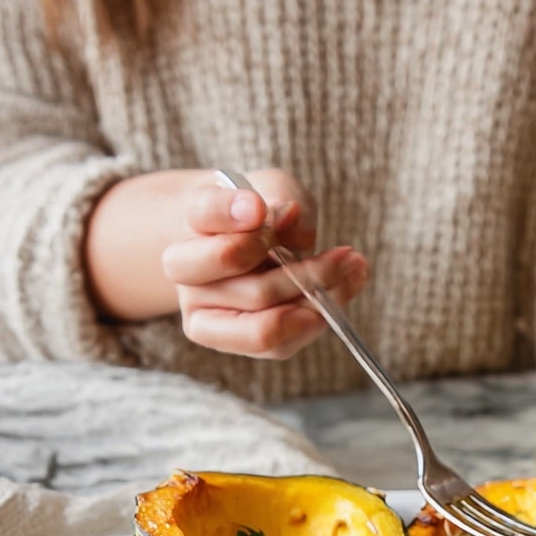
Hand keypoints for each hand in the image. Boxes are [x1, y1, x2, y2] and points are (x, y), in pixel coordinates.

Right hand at [161, 168, 368, 360]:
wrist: (252, 248)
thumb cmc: (267, 215)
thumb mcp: (279, 190)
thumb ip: (283, 198)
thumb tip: (292, 224)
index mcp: (192, 219)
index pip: (203, 211)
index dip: (228, 210)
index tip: (258, 207)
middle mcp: (184, 265)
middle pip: (233, 263)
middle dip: (297, 264)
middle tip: (344, 255)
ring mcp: (199, 308)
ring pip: (260, 318)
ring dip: (314, 298)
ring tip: (351, 275)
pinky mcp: (227, 340)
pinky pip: (274, 344)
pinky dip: (313, 322)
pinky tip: (341, 294)